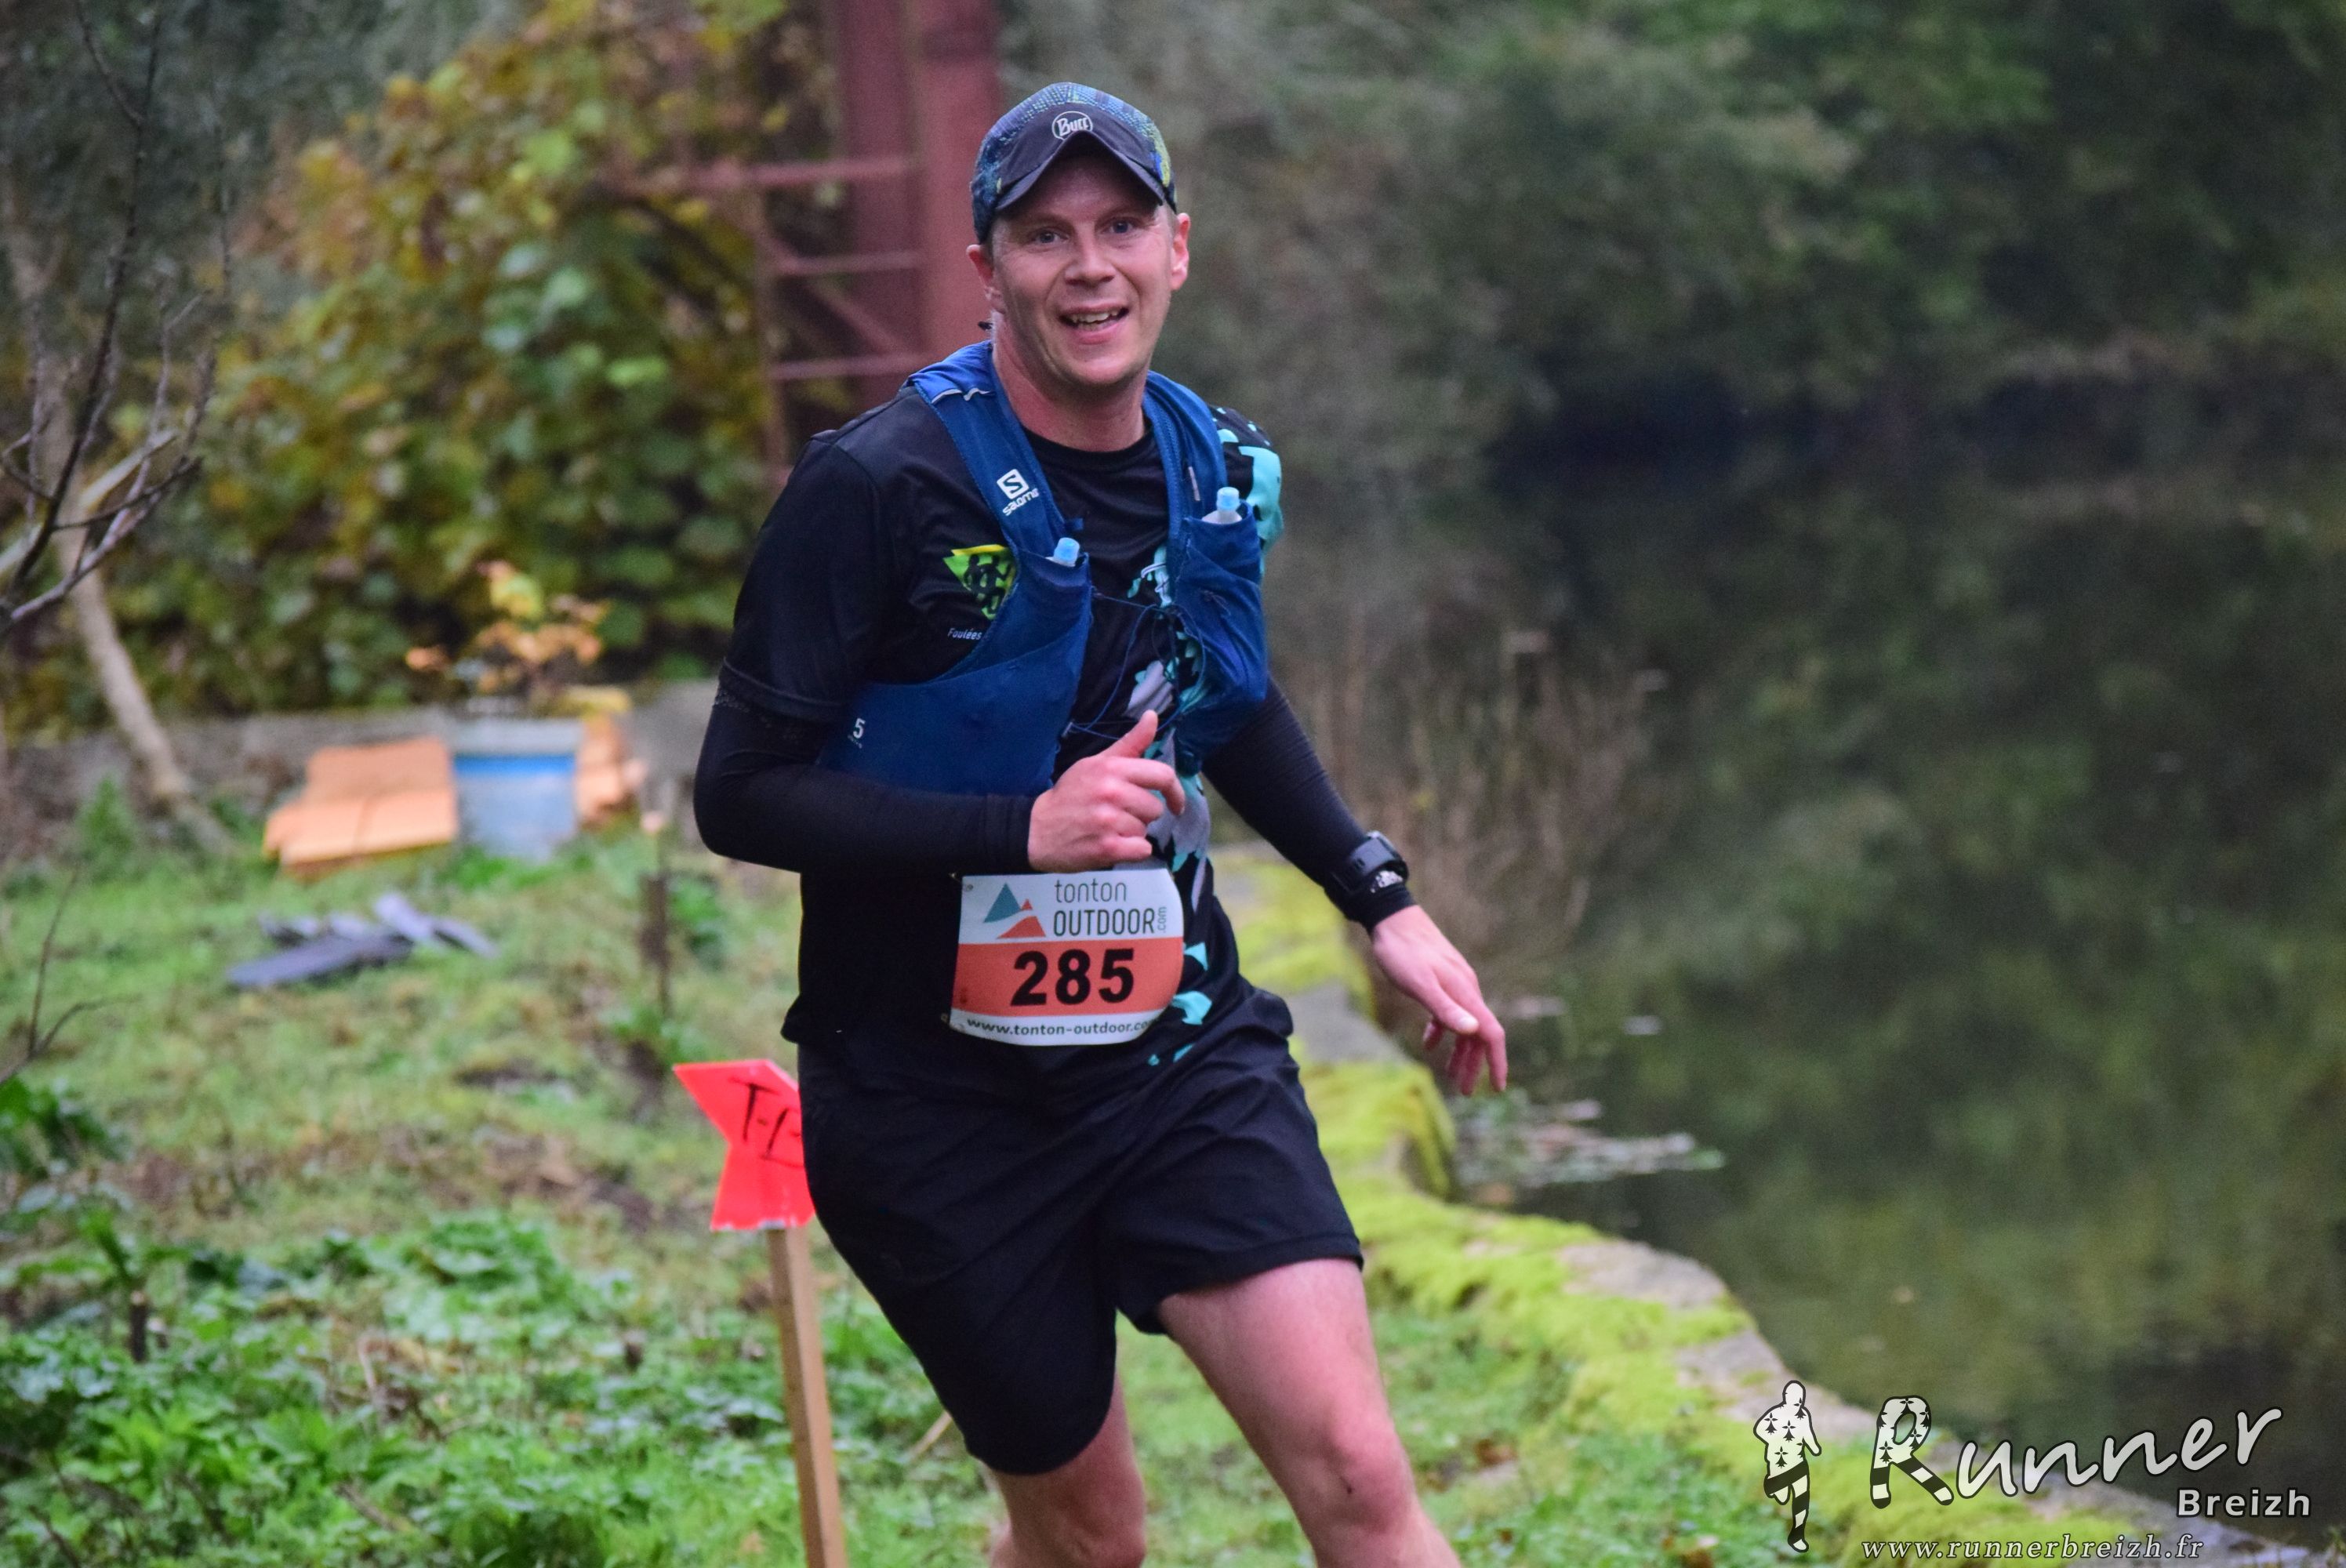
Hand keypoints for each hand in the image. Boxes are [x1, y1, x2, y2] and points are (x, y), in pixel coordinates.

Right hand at [1027, 708, 1186, 871]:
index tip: (1175, 803)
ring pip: (1145, 830)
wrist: (1036, 829)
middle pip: (1155, 808)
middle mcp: (1112, 792)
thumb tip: (1153, 717)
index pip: (1162, 775)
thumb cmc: (1070, 794)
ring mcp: (1109, 821)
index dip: (1175, 791)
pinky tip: (1112, 844)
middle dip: (1142, 815)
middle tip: (1117, 814)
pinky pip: (1142, 850)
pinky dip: (1132, 851)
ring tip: (1108, 828)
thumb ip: (1130, 744)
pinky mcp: (1107, 848)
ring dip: (1132, 833)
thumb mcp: (1096, 763)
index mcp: (1112, 769)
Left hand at [1368, 905, 1507, 1094]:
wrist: (1391, 917)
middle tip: (1465, 1092)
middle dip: (1474, 1065)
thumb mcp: (1420, 984)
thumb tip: (1473, 1032)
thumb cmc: (1402, 952)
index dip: (1497, 1061)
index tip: (1499, 1087)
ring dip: (1460, 1052)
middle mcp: (1466, 990)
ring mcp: (1454, 985)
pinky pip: (1449, 1012)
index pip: (1491, 1033)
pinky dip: (1442, 1031)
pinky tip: (1429, 1044)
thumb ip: (1445, 1009)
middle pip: (1478, 1035)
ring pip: (1464, 1025)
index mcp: (1466, 993)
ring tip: (1451, 1075)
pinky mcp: (1440, 980)